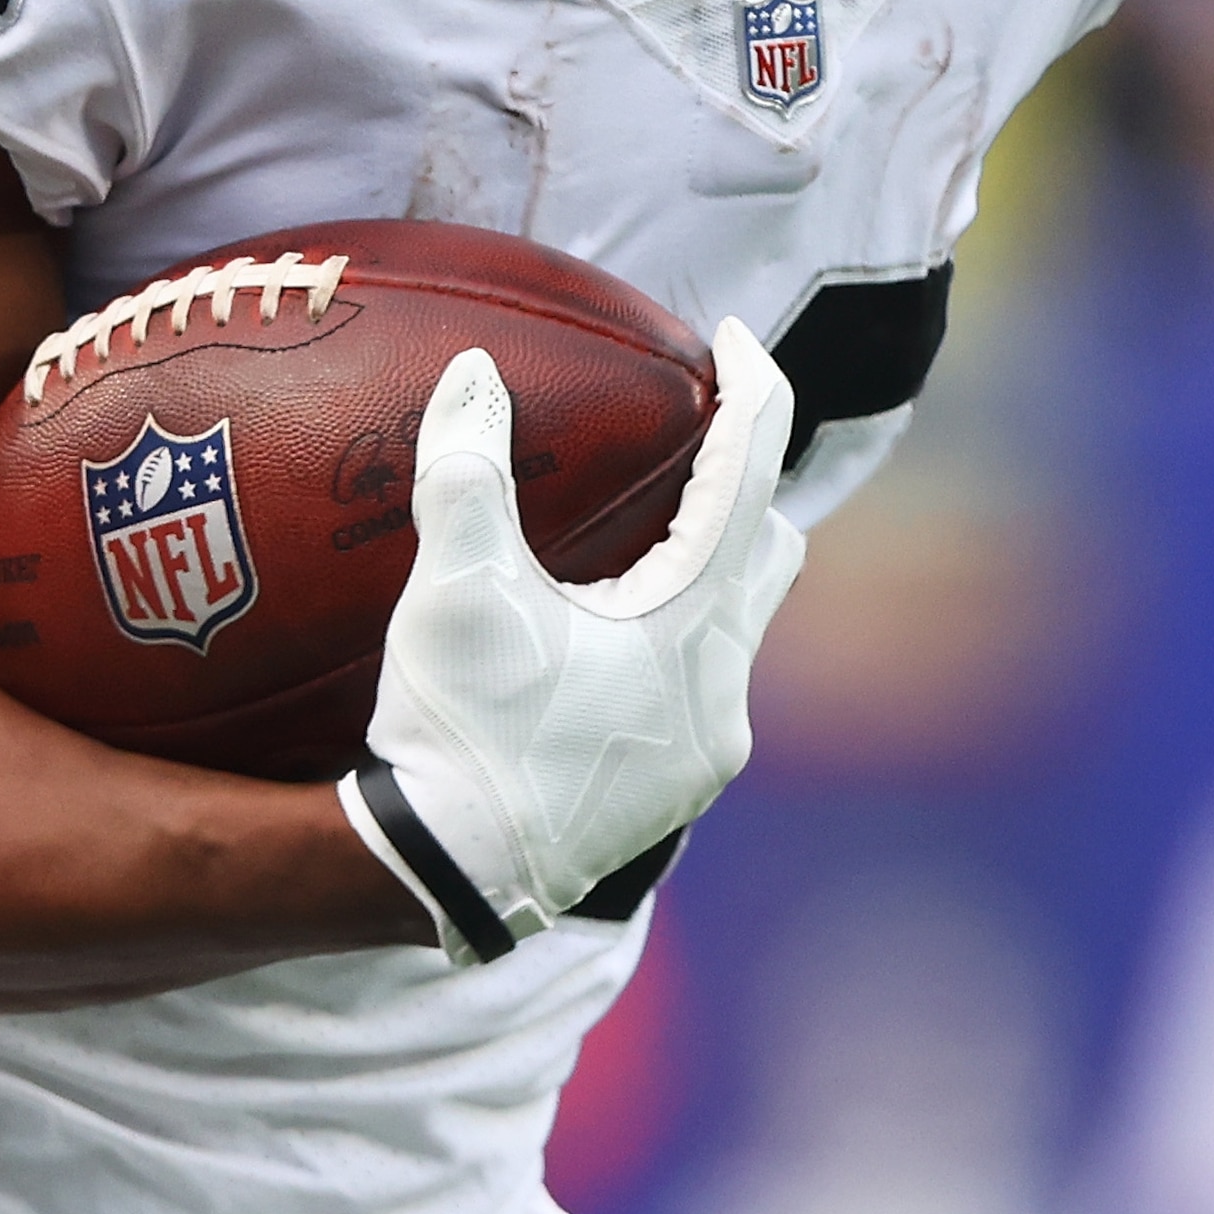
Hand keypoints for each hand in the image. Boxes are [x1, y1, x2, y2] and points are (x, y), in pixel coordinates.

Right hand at [342, 320, 804, 961]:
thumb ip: (466, 471)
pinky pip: (705, 687)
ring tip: (647, 534)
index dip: (754, 395)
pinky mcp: (676, 792)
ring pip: (740, 628)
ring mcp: (707, 755)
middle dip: (745, 488)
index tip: (736, 338)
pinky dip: (678, 638)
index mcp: (690, 632)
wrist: (442, 875)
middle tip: (693, 440)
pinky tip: (611, 634)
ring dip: (711, 572)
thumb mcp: (456, 591)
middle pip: (771, 554)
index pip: (749, 481)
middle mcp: (724, 695)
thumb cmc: (456, 730)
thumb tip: (474, 373)